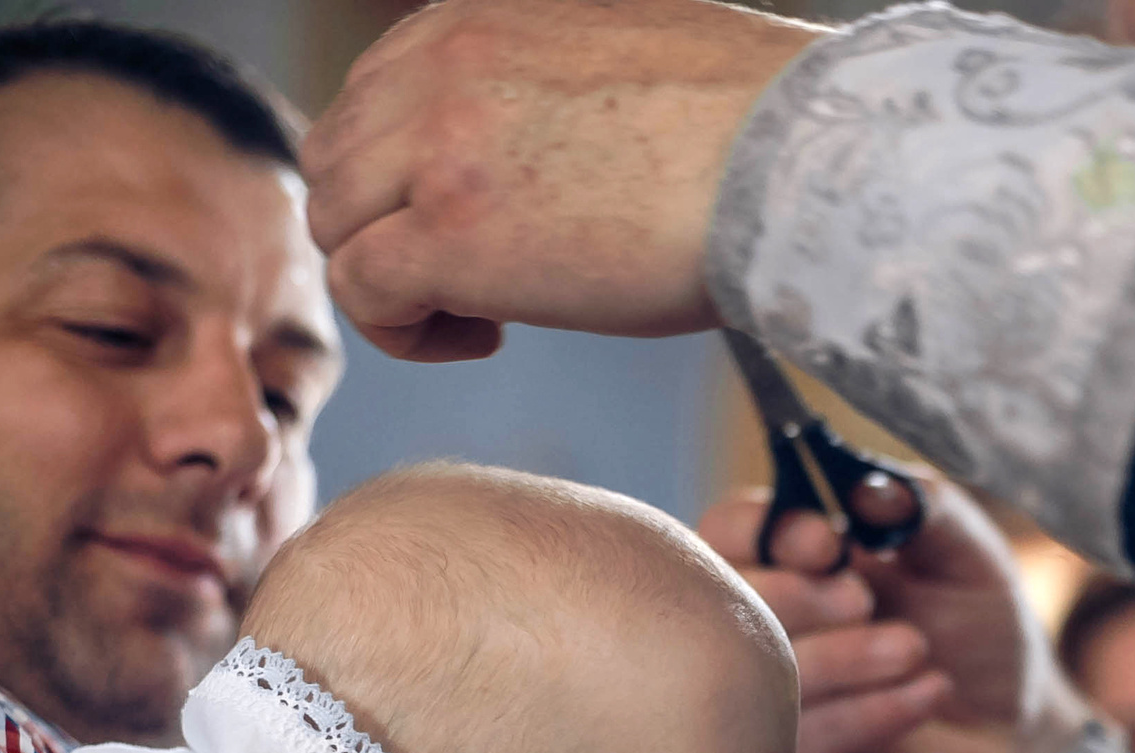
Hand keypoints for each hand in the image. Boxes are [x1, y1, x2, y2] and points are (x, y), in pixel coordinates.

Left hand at [303, 0, 825, 361]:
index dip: (409, 176)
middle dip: (386, 228)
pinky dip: (403, 328)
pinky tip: (482, 337)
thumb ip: (555, 85)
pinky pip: (363, 290)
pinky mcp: (451, 234)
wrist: (798, 160)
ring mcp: (438, 148)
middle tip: (472, 281)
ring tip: (481, 316)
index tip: (484, 222)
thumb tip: (562, 150)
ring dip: (392, 281)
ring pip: (336, 225)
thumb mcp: (630, 65)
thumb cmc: (756, 128)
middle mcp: (440, 65)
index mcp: (479, 18)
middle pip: (339, 160)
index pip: (376, 95)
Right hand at [703, 479, 1086, 752]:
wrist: (1022, 729)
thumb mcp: (964, 553)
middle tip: (866, 599)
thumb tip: (865, 488)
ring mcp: (775, 711)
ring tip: (916, 648)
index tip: (830, 542)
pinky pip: (809, 744)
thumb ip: (920, 505)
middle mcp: (767, 636)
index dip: (764, 531)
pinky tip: (930, 692)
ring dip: (847, 656)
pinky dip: (874, 711)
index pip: (726, 534)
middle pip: (727, 608)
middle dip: (798, 597)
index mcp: (789, 566)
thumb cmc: (979, 631)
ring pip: (767, 681)